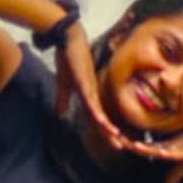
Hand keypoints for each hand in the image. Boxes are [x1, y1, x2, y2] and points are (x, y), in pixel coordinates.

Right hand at [52, 26, 123, 145]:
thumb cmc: (69, 57)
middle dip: (110, 133)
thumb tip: (62, 114)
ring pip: (98, 110)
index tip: (115, 143)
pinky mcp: (83, 79)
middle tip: (121, 147)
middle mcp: (93, 92)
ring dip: (106, 125)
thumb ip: (64, 99)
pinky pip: (89, 98)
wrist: (68, 36)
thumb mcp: (64, 83)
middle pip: (101, 117)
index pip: (98, 117)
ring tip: (115, 137)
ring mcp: (89, 86)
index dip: (105, 131)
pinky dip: (94, 110)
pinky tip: (100, 120)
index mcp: (90, 94)